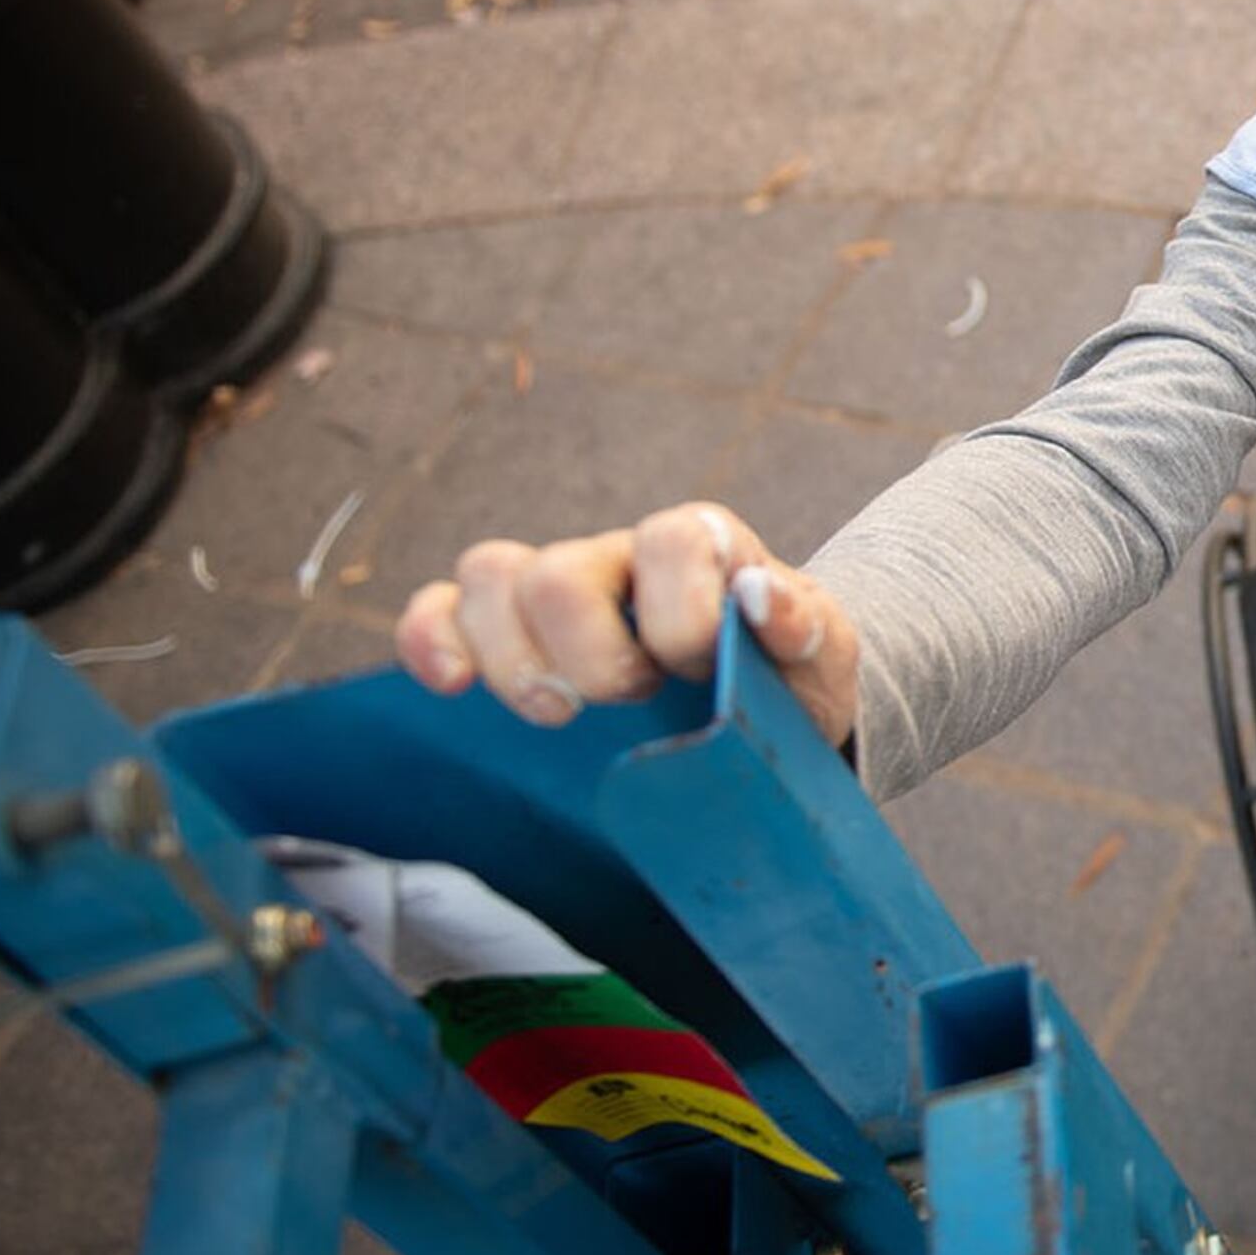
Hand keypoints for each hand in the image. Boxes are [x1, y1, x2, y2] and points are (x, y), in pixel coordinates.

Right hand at [393, 501, 858, 749]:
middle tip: (625, 702)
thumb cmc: (787, 678)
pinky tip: (451, 688)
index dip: (678, 613)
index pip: (669, 540)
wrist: (760, 707)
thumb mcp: (824, 659)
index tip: (695, 675)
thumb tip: (760, 595)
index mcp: (699, 546)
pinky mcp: (506, 633)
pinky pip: (439, 611)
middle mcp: (616, 556)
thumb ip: (807, 627)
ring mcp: (554, 589)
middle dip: (584, 654)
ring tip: (555, 713)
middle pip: (559, 572)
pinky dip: (431, 641)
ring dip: (508, 656)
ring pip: (489, 578)